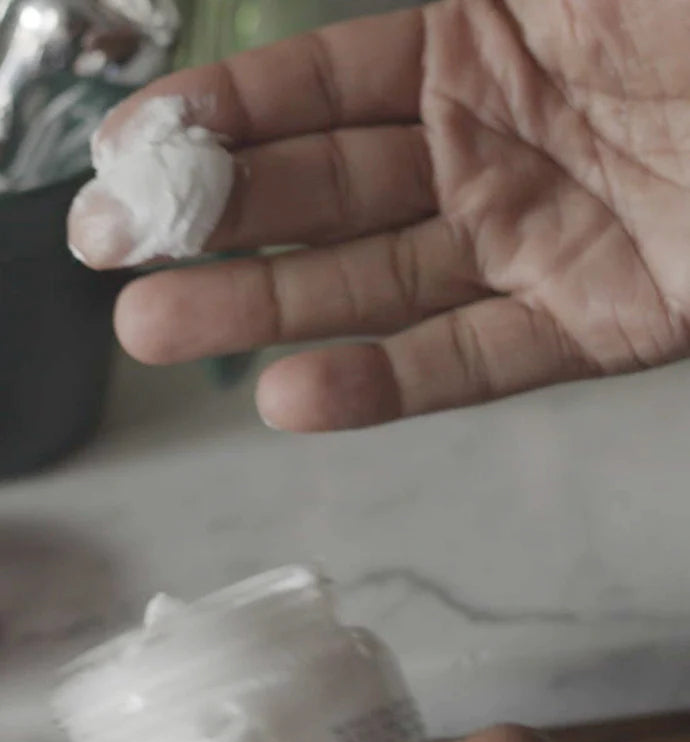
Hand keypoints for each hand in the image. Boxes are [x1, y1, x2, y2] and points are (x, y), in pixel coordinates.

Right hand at [70, 0, 689, 430]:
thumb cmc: (688, 11)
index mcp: (470, 43)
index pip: (313, 89)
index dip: (216, 118)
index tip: (126, 151)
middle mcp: (483, 150)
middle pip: (322, 195)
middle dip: (210, 222)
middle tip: (111, 253)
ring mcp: (530, 243)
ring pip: (377, 287)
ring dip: (265, 313)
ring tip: (158, 328)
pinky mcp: (592, 324)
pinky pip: (474, 361)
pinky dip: (384, 384)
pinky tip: (294, 399)